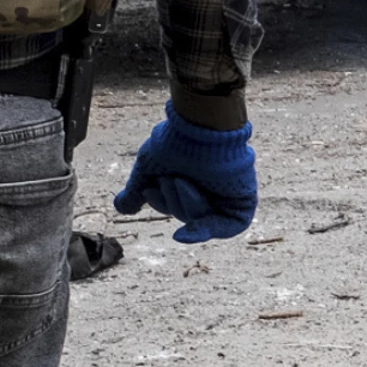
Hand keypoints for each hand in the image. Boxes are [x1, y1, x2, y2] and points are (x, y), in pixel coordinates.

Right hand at [113, 106, 256, 242]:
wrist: (200, 131)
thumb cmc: (174, 143)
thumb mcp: (148, 170)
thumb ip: (136, 191)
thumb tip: (121, 208)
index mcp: (191, 183)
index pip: (175, 207)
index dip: (162, 204)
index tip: (148, 192)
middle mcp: (211, 190)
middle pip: (186, 216)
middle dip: (172, 201)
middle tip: (171, 178)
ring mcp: (228, 197)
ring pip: (202, 221)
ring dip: (185, 204)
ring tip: (182, 180)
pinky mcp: (244, 201)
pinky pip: (231, 227)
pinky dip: (205, 231)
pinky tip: (181, 235)